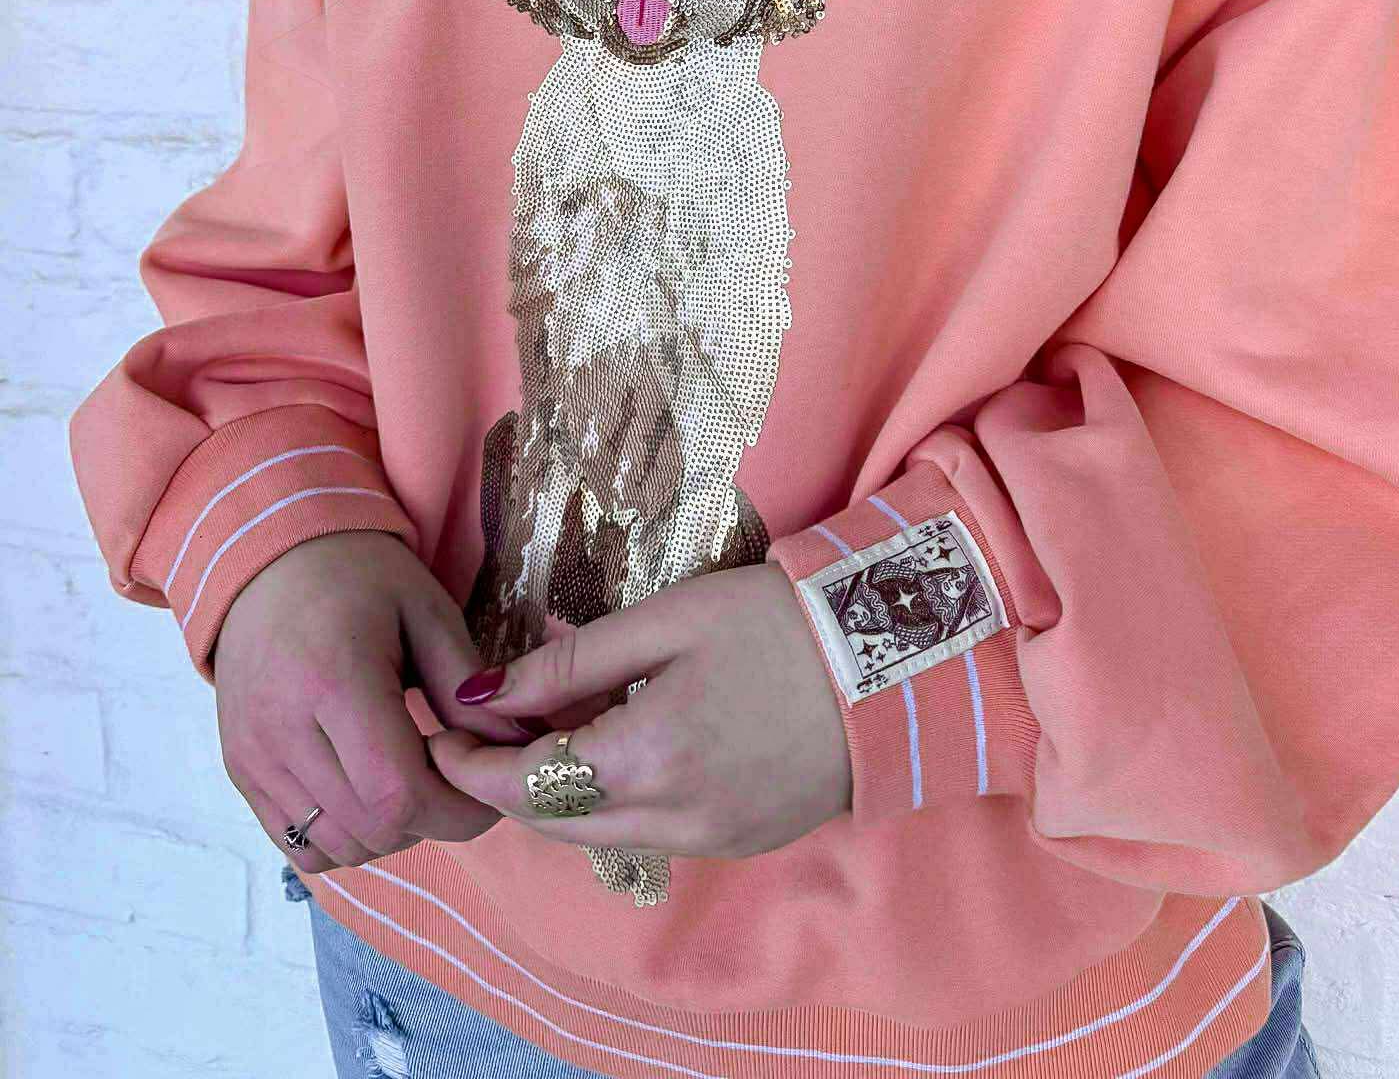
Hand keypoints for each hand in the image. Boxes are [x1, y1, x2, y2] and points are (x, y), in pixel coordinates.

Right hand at [213, 530, 532, 874]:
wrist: (267, 561)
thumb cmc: (357, 576)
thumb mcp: (425, 609)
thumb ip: (464, 683)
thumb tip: (510, 745)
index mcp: (333, 683)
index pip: (398, 794)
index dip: (456, 811)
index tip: (487, 788)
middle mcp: (281, 732)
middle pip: (372, 829)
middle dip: (431, 820)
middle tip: (455, 777)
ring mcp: (253, 759)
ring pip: (337, 847)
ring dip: (390, 832)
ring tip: (412, 777)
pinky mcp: (240, 772)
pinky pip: (299, 844)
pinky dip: (345, 837)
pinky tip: (368, 791)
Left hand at [428, 563, 852, 860]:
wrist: (894, 660)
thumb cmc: (779, 622)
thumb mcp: (668, 619)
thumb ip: (570, 663)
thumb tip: (486, 693)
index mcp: (648, 758)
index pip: (525, 786)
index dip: (472, 765)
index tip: (441, 734)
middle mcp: (674, 819)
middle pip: (556, 822)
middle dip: (506, 786)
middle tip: (480, 735)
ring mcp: (713, 840)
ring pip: (603, 834)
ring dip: (560, 795)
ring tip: (546, 730)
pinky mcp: (744, 841)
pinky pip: (653, 833)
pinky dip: (616, 801)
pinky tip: (618, 747)